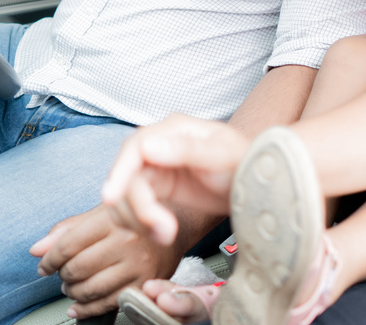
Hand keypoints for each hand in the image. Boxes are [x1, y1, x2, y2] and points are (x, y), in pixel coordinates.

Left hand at [29, 205, 185, 319]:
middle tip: (64, 274)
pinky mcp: (144, 283)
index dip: (49, 259)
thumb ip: (67, 230)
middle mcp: (127, 241)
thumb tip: (37, 250)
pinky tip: (78, 305)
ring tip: (73, 286)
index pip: (68, 244)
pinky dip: (85, 309)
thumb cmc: (132, 220)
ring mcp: (137, 264)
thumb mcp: (101, 214)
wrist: (176, 226)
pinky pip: (106, 304)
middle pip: (76, 268)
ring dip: (72, 292)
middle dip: (62, 275)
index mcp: (113, 219)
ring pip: (89, 289)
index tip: (44, 266)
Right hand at [101, 113, 250, 243]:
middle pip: (126, 176)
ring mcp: (155, 166)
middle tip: (163, 232)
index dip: (119, 172)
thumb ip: (187, 150)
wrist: (254, 183)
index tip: (111, 197)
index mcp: (174, 129)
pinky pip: (132, 206)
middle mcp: (159, 145)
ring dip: (138, 220)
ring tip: (167, 235)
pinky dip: (139, 224)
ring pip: (124, 195)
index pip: (134, 147)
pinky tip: (161, 233)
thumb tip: (149, 148)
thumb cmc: (243, 163)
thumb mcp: (221, 156)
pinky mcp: (155, 188)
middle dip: (138, 208)